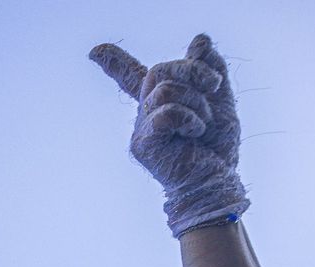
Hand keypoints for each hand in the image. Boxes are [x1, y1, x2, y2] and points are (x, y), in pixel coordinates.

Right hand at [90, 34, 248, 235]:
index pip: (132, 77)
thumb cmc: (217, 148)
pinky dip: (189, 118)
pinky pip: (165, 113)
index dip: (113, 62)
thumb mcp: (221, 99)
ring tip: (203, 124)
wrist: (216, 179)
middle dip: (193, 71)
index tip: (94, 52)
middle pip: (157, 70)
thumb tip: (200, 40)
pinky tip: (195, 132)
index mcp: (159, 103)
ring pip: (164, 91)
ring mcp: (141, 129)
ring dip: (197, 101)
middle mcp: (144, 114)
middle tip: (215, 85)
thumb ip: (210, 69)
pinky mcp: (143, 144)